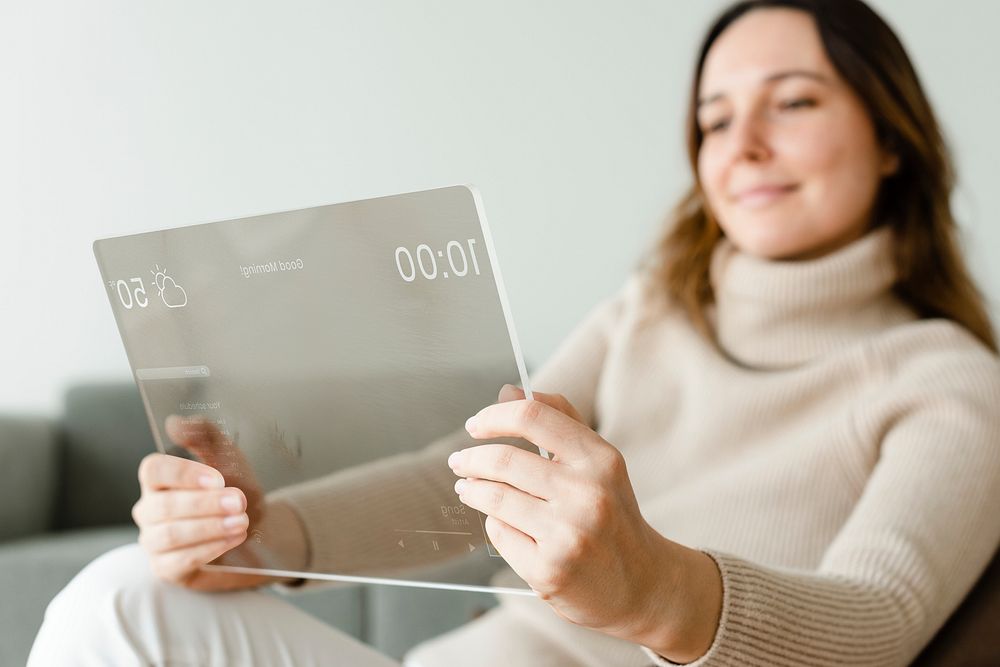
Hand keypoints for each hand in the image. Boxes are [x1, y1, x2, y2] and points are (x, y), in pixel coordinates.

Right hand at [132, 415, 273, 590]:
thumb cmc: (234, 486)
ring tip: (241, 521)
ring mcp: (154, 541)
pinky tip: (233, 538)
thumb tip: (175, 423)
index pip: (153, 470)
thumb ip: (204, 434)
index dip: (183, 474)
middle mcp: (149, 510)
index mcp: (158, 479)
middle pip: (162, 506)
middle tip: (238, 501)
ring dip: (209, 527)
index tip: (218, 478)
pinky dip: (208, 549)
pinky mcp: (166, 569)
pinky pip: (177, 562)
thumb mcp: (228, 454)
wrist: (254, 524)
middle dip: (204, 504)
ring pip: (169, 535)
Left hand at [448, 385, 720, 659]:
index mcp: (600, 459)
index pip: (533, 417)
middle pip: (503, 460)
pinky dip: (495, 525)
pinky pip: (500, 535)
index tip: (475, 424)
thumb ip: (557, 422)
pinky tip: (506, 526)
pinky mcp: (549, 571)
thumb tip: (509, 391)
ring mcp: (568, 535)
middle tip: (459, 461)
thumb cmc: (612, 514)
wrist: (642, 585)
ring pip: (494, 498)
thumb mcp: (597, 463)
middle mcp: (587, 494)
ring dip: (472, 490)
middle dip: (470, 458)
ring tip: (468, 488)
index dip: (495, 416)